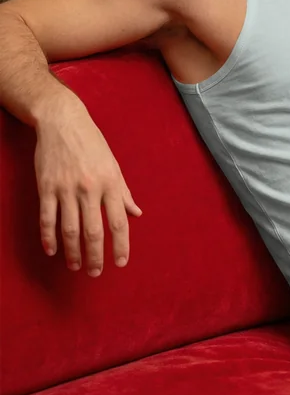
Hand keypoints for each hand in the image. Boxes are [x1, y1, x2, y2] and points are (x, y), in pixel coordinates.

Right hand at [34, 99, 141, 275]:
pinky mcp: (47, 187)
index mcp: (110, 182)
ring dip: (73, 252)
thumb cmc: (92, 143)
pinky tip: (53, 251)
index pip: (119, 222)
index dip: (121, 246)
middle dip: (96, 256)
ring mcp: (66, 188)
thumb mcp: (113, 165)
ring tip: (76, 266)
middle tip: (96, 272)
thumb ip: (123, 191)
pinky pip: (47, 218)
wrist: (63, 121)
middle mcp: (90, 188)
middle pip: (93, 231)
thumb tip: (136, 213)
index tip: (121, 263)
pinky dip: (49, 238)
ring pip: (70, 229)